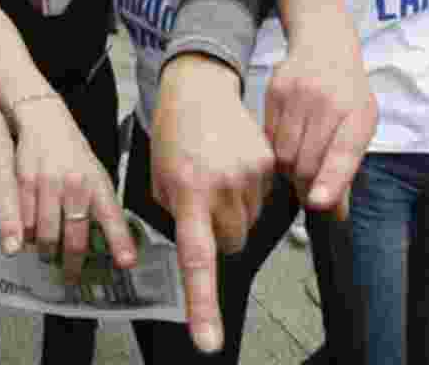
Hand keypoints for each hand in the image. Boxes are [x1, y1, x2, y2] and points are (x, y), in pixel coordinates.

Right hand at [12, 94, 136, 280]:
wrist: (43, 120)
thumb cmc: (71, 152)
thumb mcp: (94, 173)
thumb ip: (100, 204)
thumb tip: (112, 242)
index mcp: (97, 182)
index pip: (112, 217)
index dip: (120, 242)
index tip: (127, 263)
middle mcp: (76, 184)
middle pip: (74, 238)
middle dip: (73, 264)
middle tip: (71, 276)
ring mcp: (49, 183)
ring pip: (46, 236)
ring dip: (46, 254)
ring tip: (47, 257)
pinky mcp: (24, 182)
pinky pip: (23, 223)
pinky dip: (25, 238)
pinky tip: (28, 239)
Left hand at [150, 54, 274, 353]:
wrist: (198, 89)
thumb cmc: (172, 135)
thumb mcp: (160, 177)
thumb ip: (177, 214)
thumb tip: (199, 242)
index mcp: (188, 193)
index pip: (197, 259)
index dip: (202, 303)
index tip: (207, 339)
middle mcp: (222, 186)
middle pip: (231, 244)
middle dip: (218, 233)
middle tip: (203, 202)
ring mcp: (250, 174)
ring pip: (248, 223)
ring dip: (234, 210)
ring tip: (216, 175)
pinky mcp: (268, 162)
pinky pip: (262, 198)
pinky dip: (248, 191)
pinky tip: (231, 165)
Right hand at [264, 52, 376, 219]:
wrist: (324, 47)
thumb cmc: (347, 95)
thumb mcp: (360, 125)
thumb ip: (347, 168)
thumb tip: (335, 213)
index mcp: (357, 115)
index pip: (343, 153)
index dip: (330, 180)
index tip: (318, 203)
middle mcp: (328, 103)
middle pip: (305, 161)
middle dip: (305, 186)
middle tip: (309, 195)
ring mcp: (299, 95)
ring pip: (283, 153)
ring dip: (288, 171)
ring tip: (297, 168)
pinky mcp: (274, 91)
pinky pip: (268, 137)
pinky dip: (275, 151)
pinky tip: (286, 146)